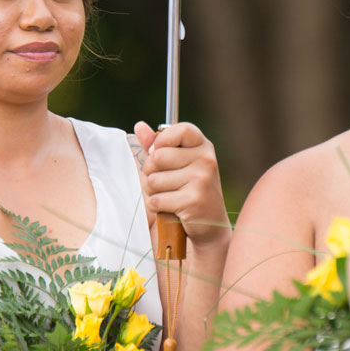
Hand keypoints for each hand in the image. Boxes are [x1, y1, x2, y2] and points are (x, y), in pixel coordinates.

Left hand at [134, 121, 230, 248]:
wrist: (210, 225)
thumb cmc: (190, 190)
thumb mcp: (179, 164)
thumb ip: (159, 145)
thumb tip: (139, 126)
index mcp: (203, 147)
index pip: (181, 130)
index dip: (162, 140)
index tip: (158, 152)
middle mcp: (206, 160)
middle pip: (158, 156)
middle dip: (151, 172)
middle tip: (164, 182)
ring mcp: (202, 180)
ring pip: (154, 180)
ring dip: (154, 192)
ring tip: (170, 196)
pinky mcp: (193, 200)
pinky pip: (156, 200)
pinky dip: (157, 207)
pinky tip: (171, 208)